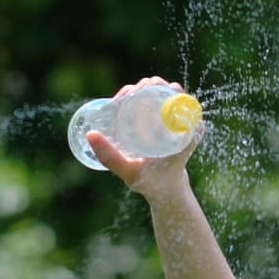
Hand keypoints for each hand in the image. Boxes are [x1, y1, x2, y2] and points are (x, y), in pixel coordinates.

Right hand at [85, 76, 202, 201]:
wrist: (168, 192)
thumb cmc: (153, 184)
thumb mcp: (131, 172)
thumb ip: (110, 157)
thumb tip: (89, 134)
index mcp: (187, 133)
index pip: (178, 98)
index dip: (156, 89)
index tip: (133, 96)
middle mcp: (188, 124)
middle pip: (170, 90)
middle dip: (145, 86)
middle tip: (123, 98)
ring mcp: (182, 122)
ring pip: (165, 92)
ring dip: (145, 88)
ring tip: (124, 98)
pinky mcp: (174, 123)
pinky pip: (164, 100)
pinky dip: (148, 94)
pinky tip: (131, 97)